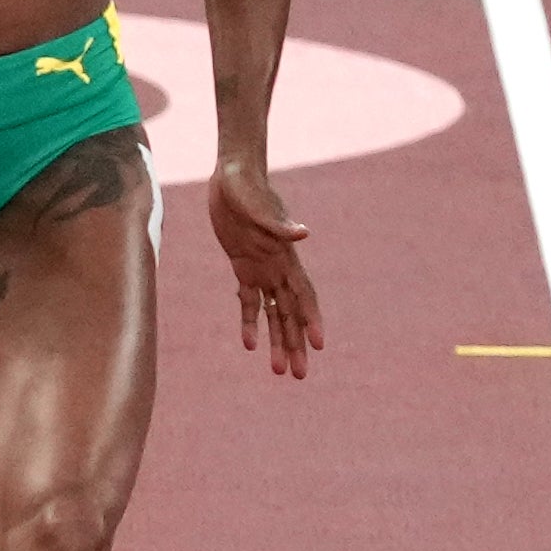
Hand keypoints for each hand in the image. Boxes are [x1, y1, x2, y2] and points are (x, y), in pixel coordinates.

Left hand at [210, 157, 321, 377]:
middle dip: (295, 344)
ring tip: (278, 371)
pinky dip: (249, 321)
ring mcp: (262, 268)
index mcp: (285, 256)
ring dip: (276, 341)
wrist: (233, 174)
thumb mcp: (258, 205)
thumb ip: (279, 224)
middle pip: (291, 313)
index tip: (318, 345)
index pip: (303, 295)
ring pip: (274, 313)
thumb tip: (304, 234)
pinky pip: (249, 300)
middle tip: (299, 376)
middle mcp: (278, 267)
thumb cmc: (246, 187)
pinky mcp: (243, 265)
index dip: (311, 320)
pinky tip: (248, 344)